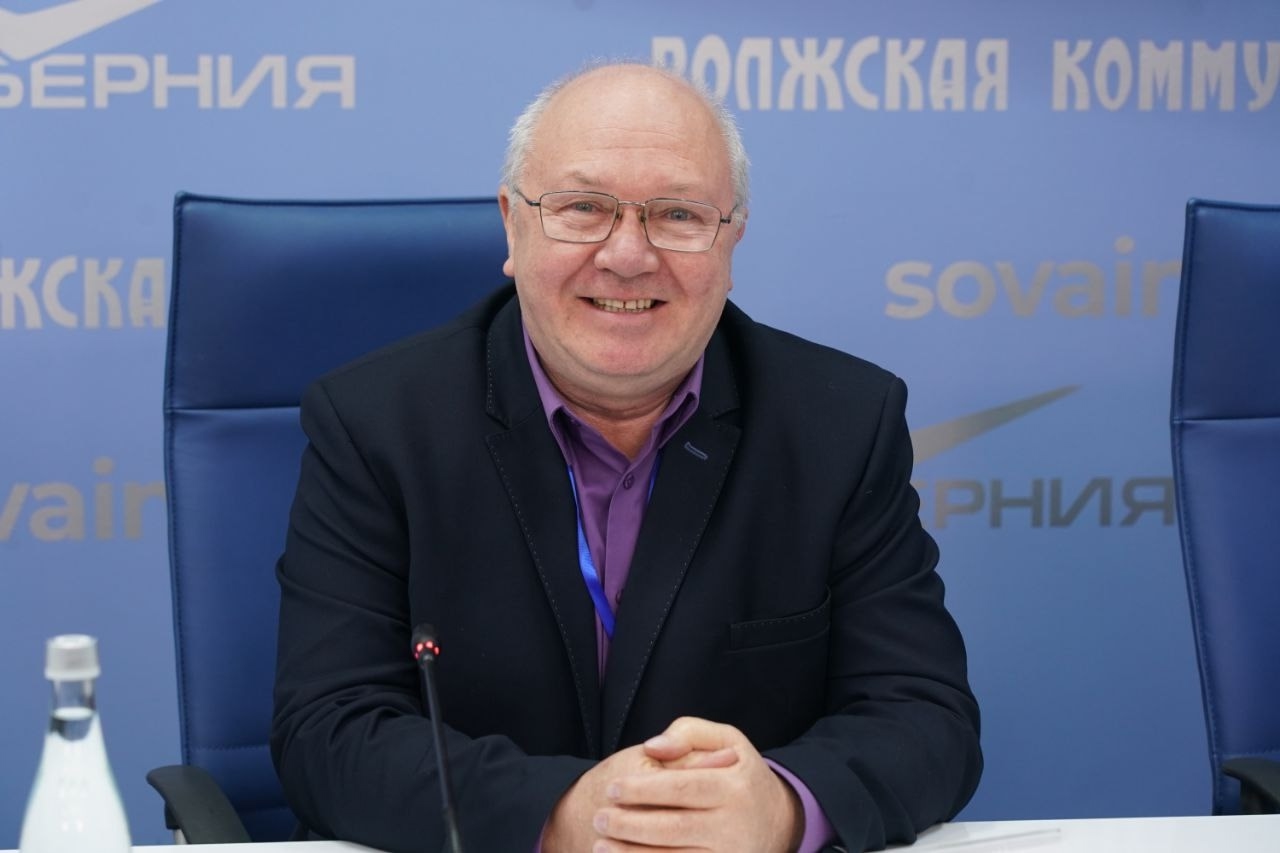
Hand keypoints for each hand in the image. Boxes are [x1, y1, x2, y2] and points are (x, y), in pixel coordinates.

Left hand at [542, 722, 741, 850]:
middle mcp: (734, 825)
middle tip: (599, 818)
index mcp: (735, 787)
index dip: (644, 790)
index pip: (682, 788)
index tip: (614, 788)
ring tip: (600, 844)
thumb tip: (652, 747)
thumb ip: (689, 733)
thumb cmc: (741, 776)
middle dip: (631, 825)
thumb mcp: (729, 741)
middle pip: (674, 828)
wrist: (777, 821)